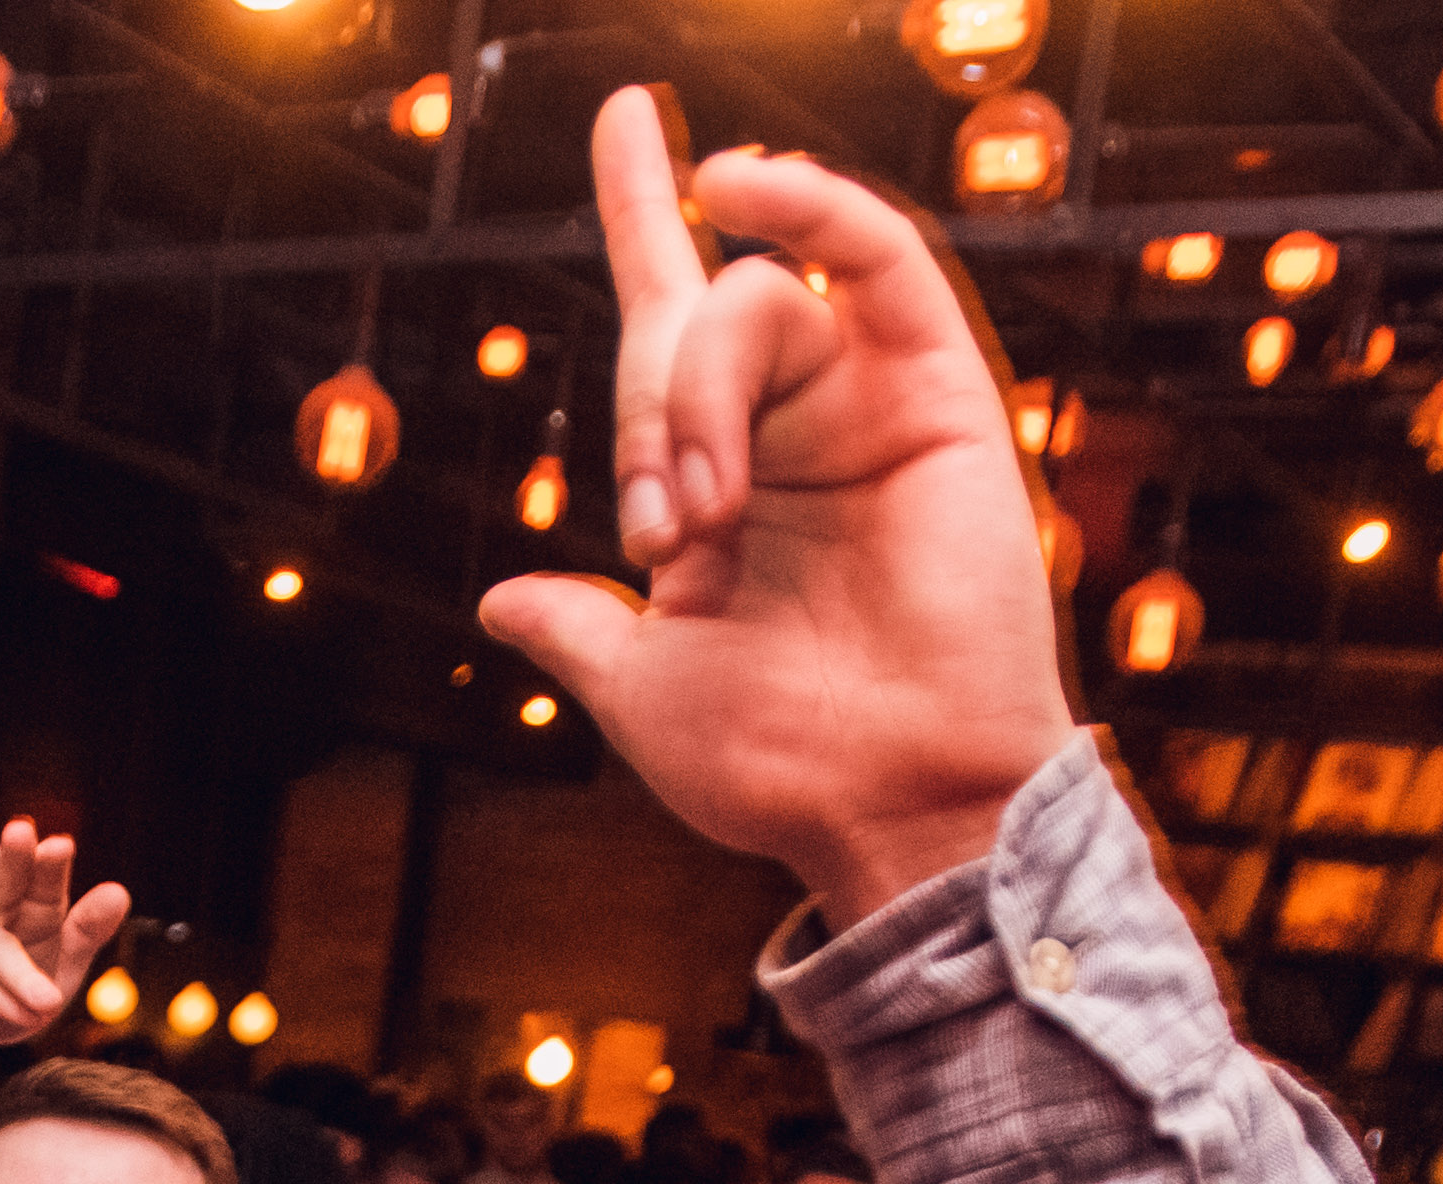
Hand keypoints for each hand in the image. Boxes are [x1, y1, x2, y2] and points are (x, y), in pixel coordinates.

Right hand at [0, 822, 134, 1068]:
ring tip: (49, 1002)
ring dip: (21, 975)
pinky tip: (23, 1016)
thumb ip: (87, 933)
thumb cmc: (8, 993)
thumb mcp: (60, 967)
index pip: (42, 879)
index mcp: (26, 901)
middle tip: (21, 832)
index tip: (61, 846)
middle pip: (1, 879)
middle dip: (12, 857)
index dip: (50, 864)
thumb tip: (119, 892)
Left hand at [479, 91, 1070, 931]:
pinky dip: (809, 205)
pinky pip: (876, 255)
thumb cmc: (783, 767)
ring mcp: (866, 402)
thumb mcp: (644, 692)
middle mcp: (793, 425)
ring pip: (749, 306)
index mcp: (722, 476)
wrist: (890, 807)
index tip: (623, 117)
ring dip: (697, 399)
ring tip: (704, 519)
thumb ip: (580, 630)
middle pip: (683, 323)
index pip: (671, 315)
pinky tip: (735, 181)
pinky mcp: (939, 391)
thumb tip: (502, 601)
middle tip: (660, 543)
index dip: (642, 211)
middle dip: (644, 419)